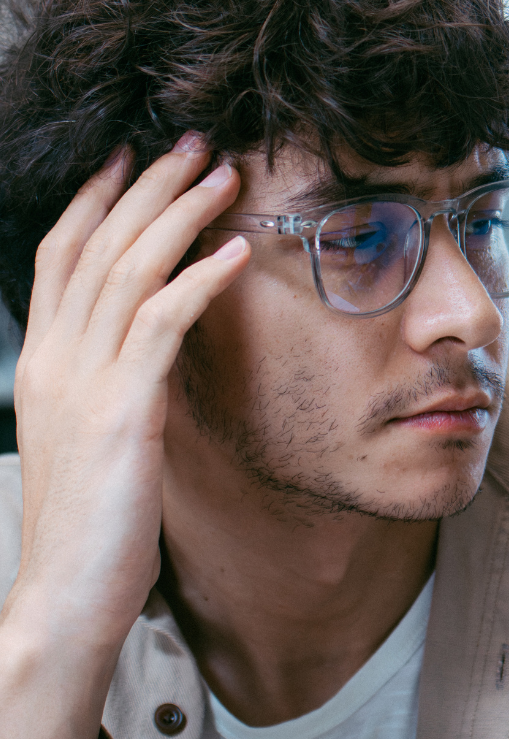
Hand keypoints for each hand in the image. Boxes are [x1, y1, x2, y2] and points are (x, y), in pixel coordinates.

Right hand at [0, 134, 248, 738]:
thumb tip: (147, 346)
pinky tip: (235, 252)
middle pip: (96, 244)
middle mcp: (55, 357)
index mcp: (44, 359)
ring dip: (179, 214)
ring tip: (222, 175)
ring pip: (129, 270)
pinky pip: (163, 325)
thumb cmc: (90, 517)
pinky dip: (199, 281)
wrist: (66, 595)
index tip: (132, 157)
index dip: (96, 199)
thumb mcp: (91, 433)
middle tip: (192, 142)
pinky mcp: (123, 411)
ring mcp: (85, 381)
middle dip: (145, 186)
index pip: (61, 255)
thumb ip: (110, 380)